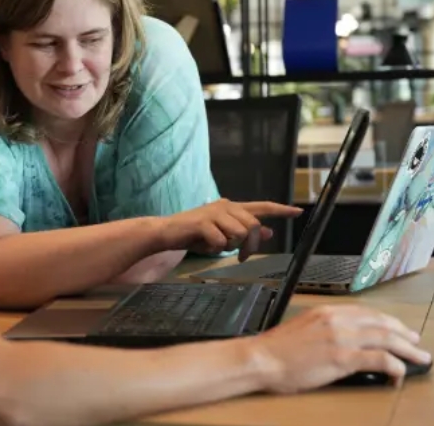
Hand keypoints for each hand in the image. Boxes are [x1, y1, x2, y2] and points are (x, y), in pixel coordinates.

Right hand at [162, 199, 301, 256]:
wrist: (167, 232)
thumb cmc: (195, 234)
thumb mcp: (223, 235)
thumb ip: (244, 232)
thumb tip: (269, 232)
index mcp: (232, 207)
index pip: (261, 207)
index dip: (280, 210)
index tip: (297, 212)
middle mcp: (225, 206)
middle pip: (252, 226)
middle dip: (250, 245)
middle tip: (240, 258)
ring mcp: (214, 212)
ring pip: (239, 233)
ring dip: (230, 246)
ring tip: (216, 245)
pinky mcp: (203, 221)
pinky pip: (221, 241)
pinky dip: (215, 249)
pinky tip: (204, 245)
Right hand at [248, 305, 431, 392]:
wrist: (261, 359)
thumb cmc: (276, 350)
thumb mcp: (303, 330)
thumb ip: (325, 331)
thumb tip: (344, 342)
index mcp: (325, 312)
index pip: (366, 312)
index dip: (387, 321)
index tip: (398, 329)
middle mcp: (335, 320)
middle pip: (381, 323)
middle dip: (403, 334)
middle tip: (416, 343)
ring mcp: (340, 338)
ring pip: (385, 339)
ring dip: (407, 349)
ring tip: (418, 357)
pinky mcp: (342, 358)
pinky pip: (379, 359)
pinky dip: (394, 366)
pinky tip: (398, 373)